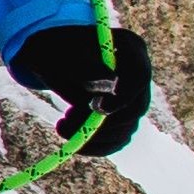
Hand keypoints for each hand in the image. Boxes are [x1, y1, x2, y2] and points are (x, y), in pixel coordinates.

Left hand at [11, 22, 153, 159]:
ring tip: (62, 124)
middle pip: (135, 108)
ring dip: (94, 135)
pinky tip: (72, 138)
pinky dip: (95, 145)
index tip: (97, 108)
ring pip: (126, 129)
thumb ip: (82, 67)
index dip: (123, 95)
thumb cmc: (55, 49)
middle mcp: (137, 76)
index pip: (139, 75)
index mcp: (129, 48)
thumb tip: (109, 87)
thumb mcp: (61, 52)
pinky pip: (117, 140)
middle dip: (100, 121)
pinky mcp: (123, 118)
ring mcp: (133, 99)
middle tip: (65, 119)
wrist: (53, 57)